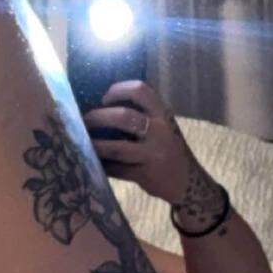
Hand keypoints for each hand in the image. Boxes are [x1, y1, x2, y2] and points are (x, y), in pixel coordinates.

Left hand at [83, 80, 195, 204]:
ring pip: (117, 147)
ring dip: (97, 145)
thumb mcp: (162, 126)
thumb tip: (104, 106)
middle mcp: (159, 131)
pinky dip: (104, 166)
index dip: (119, 90)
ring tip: (83, 142)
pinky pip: (119, 169)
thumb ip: (142, 116)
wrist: (189, 182)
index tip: (103, 97)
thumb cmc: (168, 148)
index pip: (140, 91)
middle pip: (124, 117)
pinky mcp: (146, 175)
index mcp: (162, 114)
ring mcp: (153, 154)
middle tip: (85, 120)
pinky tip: (94, 163)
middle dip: (99, 117)